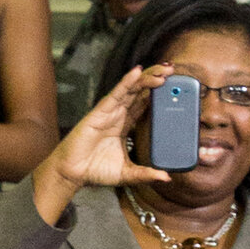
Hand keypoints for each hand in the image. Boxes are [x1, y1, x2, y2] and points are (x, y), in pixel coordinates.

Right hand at [29, 63, 176, 215]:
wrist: (73, 173)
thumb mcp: (128, 173)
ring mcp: (111, 111)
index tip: (176, 86)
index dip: (159, 93)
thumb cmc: (96, 170)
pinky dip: (128, 82)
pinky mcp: (101, 111)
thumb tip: (166, 178)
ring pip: (132, 88)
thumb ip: (146, 174)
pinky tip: (138, 72)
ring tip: (164, 70)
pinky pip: (117, 93)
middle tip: (173, 70)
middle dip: (157, 78)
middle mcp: (119, 114)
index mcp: (126, 124)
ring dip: (148, 77)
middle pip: (141, 91)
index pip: (145, 103)